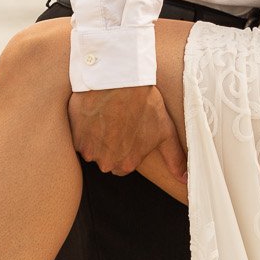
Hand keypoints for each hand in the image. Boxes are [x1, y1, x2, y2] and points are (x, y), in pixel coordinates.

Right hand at [67, 85, 186, 182]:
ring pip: (91, 148)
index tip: (127, 132)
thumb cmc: (144, 103)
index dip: (125, 148)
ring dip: (96, 136)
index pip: (122, 165)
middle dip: (110, 144)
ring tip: (107, 115)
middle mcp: (105, 162)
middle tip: (118, 122)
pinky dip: (83, 127)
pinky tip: (94, 113)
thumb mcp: (165, 130)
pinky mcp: (75, 134)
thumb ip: (174, 158)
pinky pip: (77, 136)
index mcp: (126, 164)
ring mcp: (88, 149)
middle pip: (106, 158)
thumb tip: (185, 179)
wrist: (121, 79)